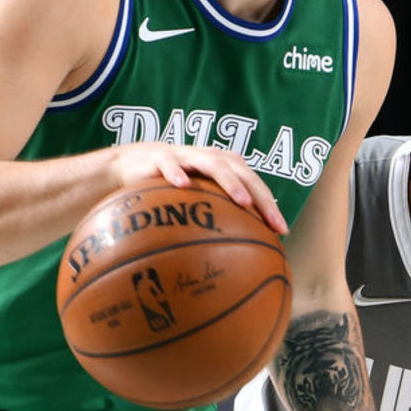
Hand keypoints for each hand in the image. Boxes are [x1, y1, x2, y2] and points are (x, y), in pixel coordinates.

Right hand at [113, 144, 287, 234]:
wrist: (129, 165)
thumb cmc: (170, 187)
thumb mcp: (194, 200)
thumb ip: (214, 218)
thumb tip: (236, 255)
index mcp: (223, 167)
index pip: (253, 184)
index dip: (269, 205)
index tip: (282, 231)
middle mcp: (210, 158)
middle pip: (242, 172)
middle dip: (259, 196)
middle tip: (271, 221)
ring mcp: (186, 156)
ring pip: (213, 164)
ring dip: (230, 182)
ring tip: (242, 201)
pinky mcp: (159, 157)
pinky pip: (169, 164)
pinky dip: (176, 172)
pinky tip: (182, 186)